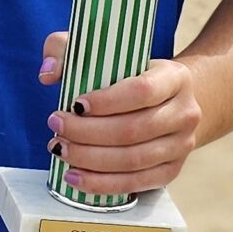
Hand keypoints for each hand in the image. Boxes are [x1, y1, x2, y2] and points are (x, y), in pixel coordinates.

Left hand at [38, 32, 202, 193]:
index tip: (74, 104)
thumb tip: (47, 73)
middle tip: (56, 125)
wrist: (170, 100)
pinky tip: (74, 176)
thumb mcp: (104, 50)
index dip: (106, 101)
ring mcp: (182, 146)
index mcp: (175, 78)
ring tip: (59, 148)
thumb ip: (68, 48)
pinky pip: (136, 183)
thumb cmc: (129, 73)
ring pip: (133, 160)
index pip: (142, 91)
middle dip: (87, 132)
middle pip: (133, 130)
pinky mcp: (172, 171)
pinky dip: (102, 183)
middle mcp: (185, 113)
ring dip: (90, 159)